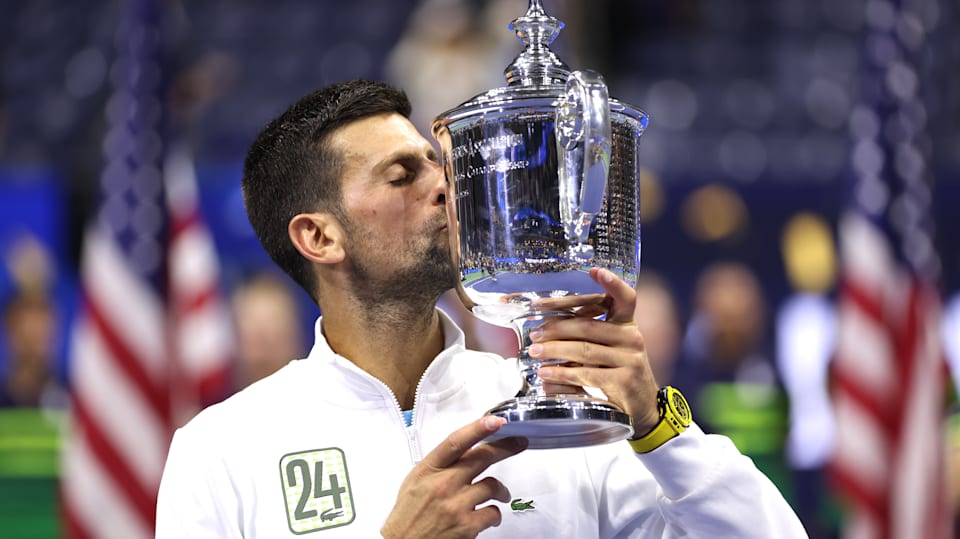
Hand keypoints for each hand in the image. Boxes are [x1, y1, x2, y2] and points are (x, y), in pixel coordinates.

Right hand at [381, 417, 527, 538]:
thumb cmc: (409, 514)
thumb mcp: (417, 480)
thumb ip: (441, 465)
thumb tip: (467, 451)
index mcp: (429, 469)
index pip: (456, 442)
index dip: (478, 428)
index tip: (496, 420)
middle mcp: (443, 484)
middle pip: (482, 458)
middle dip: (506, 447)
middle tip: (519, 442)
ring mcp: (456, 505)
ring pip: (493, 486)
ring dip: (501, 491)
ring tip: (501, 494)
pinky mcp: (466, 526)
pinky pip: (493, 512)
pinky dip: (494, 514)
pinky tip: (488, 516)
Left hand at [529, 268, 660, 432]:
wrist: (643, 408)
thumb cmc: (619, 373)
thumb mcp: (610, 349)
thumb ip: (586, 336)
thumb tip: (545, 329)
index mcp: (628, 325)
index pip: (625, 298)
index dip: (612, 283)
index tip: (594, 270)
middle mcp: (632, 338)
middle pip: (588, 326)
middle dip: (556, 328)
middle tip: (534, 333)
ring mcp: (629, 360)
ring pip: (583, 351)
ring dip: (553, 351)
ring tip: (534, 352)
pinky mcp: (622, 382)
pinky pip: (584, 374)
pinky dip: (561, 373)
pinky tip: (546, 374)